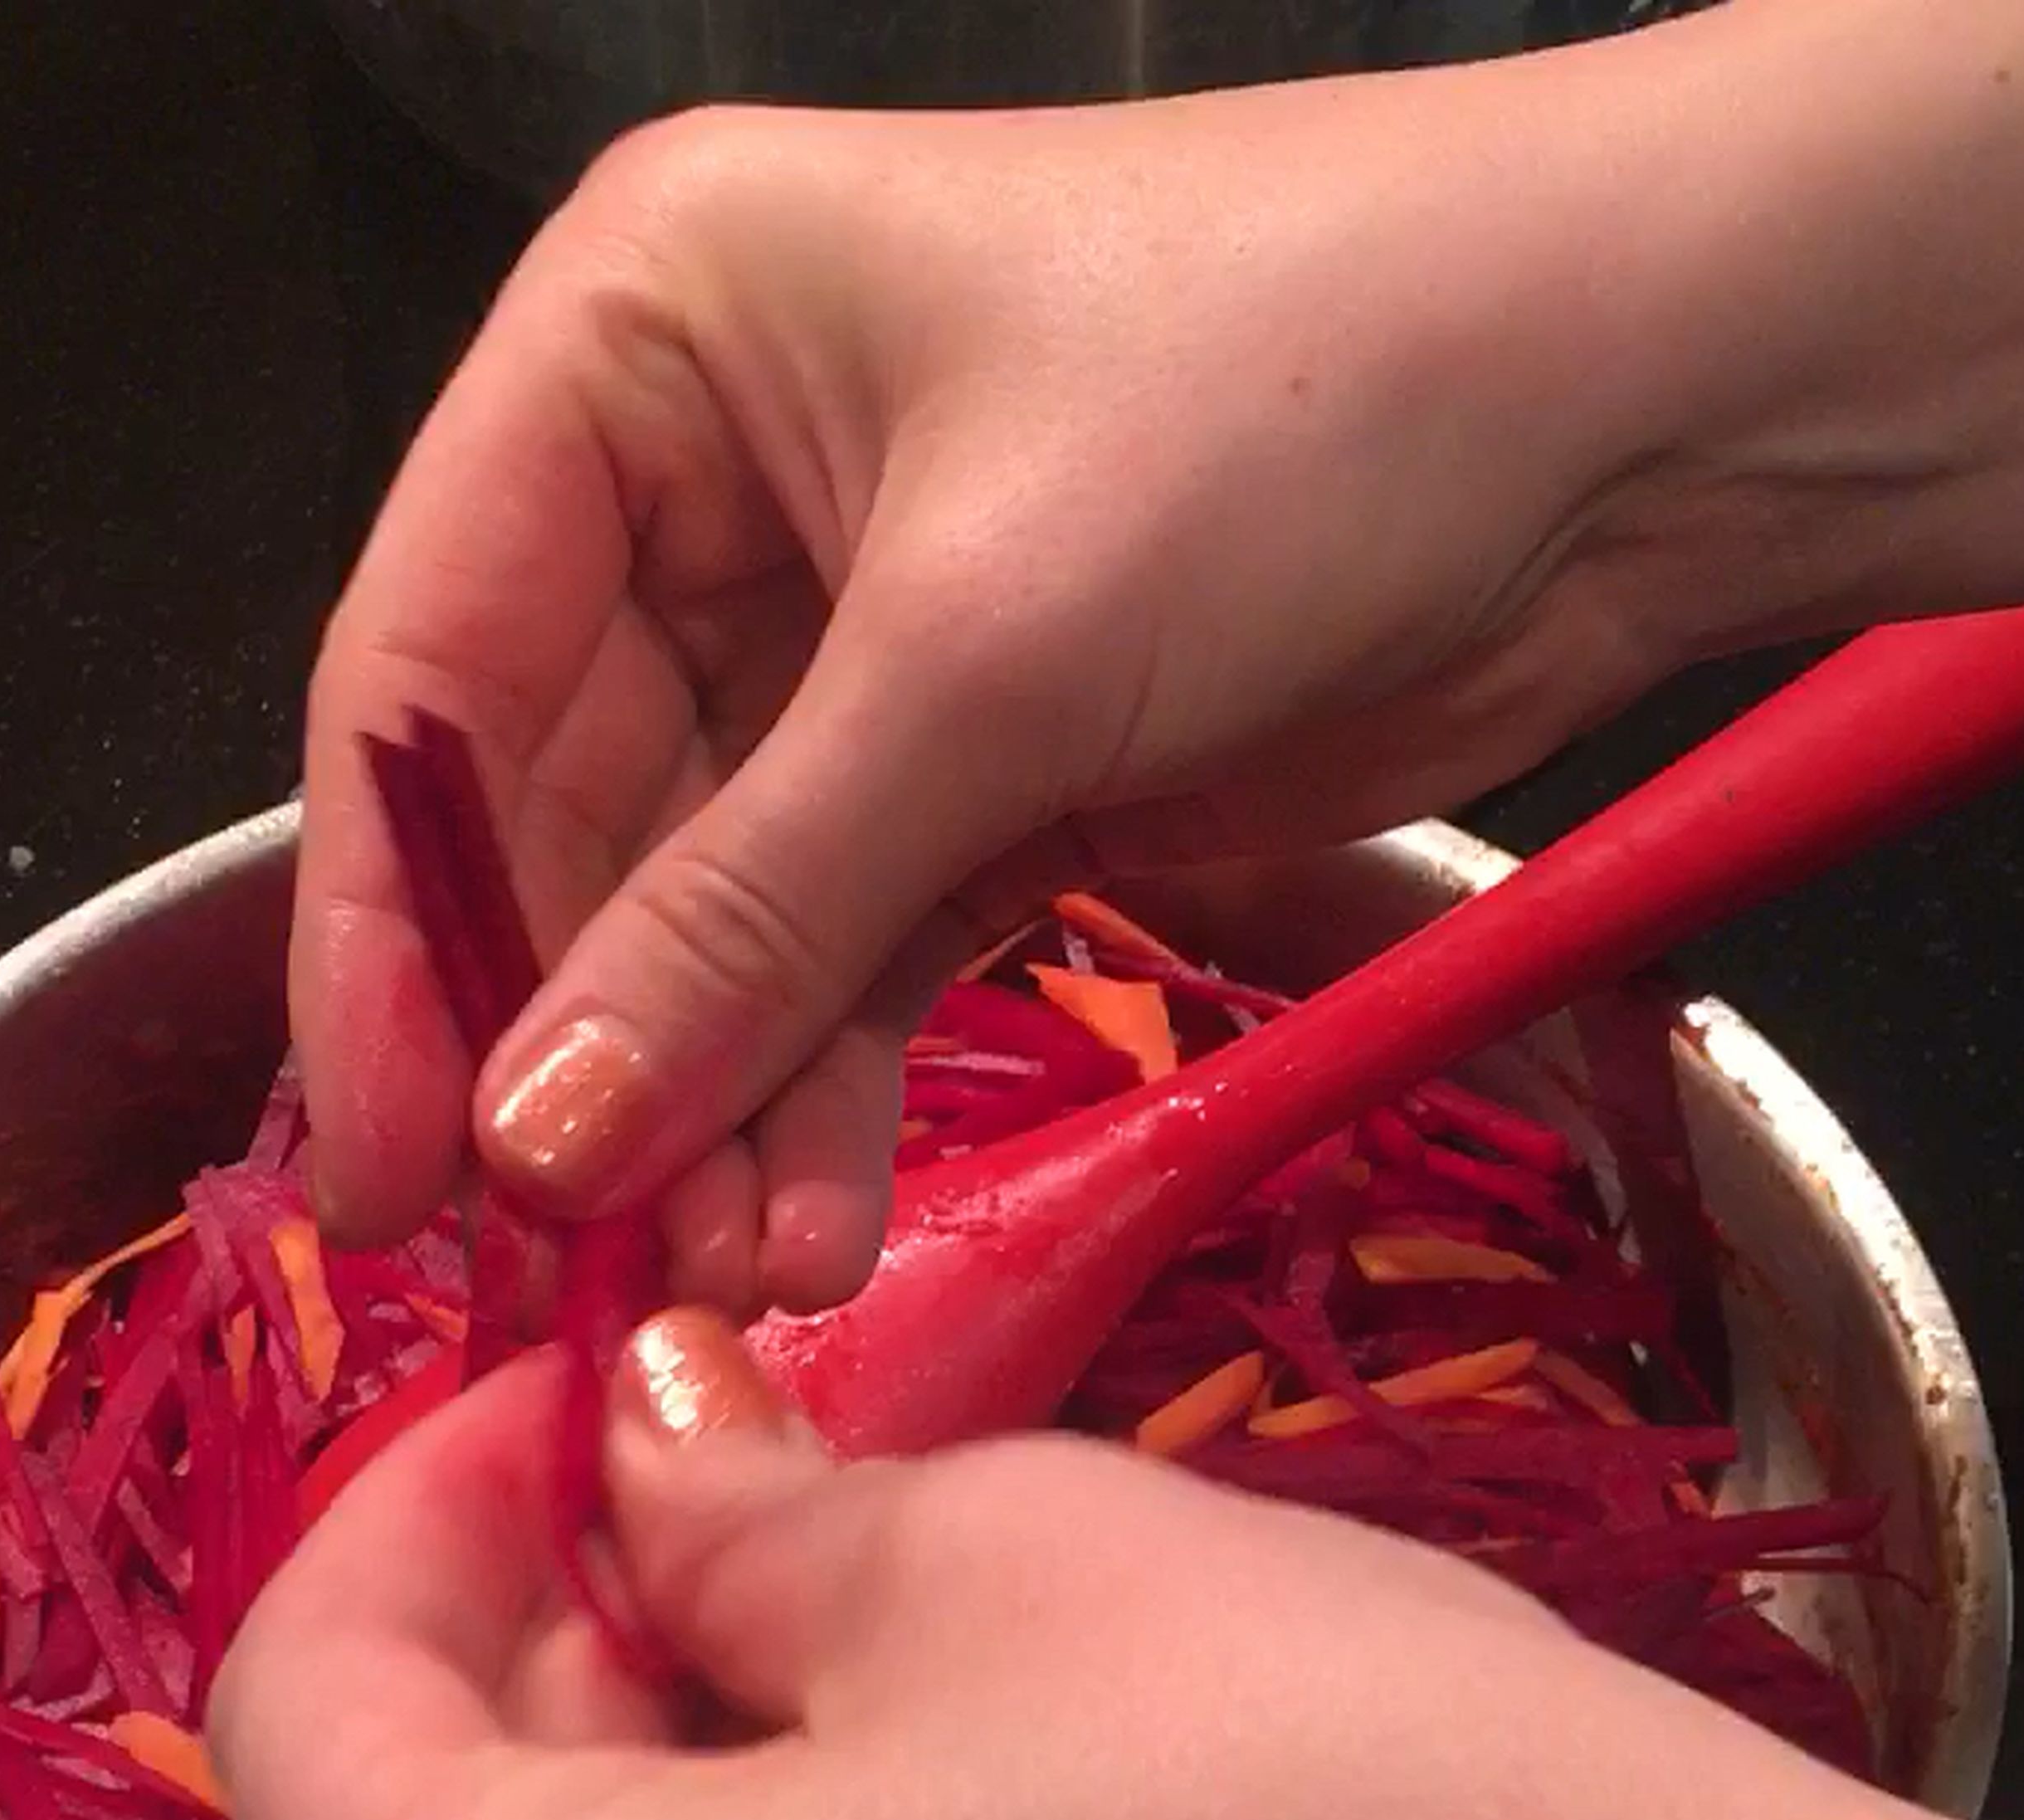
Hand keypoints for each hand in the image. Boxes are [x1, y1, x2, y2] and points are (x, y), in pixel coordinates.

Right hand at [290, 59, 1750, 1315]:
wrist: (1641, 406)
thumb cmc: (1306, 400)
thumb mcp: (981, 660)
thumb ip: (737, 917)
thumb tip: (531, 1138)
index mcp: (638, 342)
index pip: (423, 665)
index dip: (382, 932)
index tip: (382, 1160)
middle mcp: (705, 487)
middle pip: (557, 824)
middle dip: (573, 1054)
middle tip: (568, 1263)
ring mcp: (838, 643)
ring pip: (703, 924)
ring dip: (708, 1110)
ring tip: (729, 1273)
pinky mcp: (973, 770)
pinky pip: (840, 963)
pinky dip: (823, 1095)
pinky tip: (814, 1224)